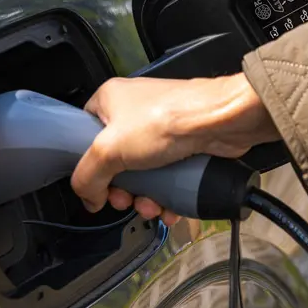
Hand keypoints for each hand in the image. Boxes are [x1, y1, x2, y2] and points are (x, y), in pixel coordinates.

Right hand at [71, 73, 278, 222]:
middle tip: (126, 200)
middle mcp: (136, 111)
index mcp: (111, 99)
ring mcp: (162, 128)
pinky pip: (168, 176)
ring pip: (144, 172)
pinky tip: (169, 207)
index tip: (95, 184)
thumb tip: (88, 198)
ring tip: (152, 207)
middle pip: (116, 159)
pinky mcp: (185, 144)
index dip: (88, 162)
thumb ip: (87, 176)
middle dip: (122, 188)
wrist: (222, 120)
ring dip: (145, 197)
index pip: (85, 132)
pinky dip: (167, 195)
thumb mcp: (109, 150)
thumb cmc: (168, 119)